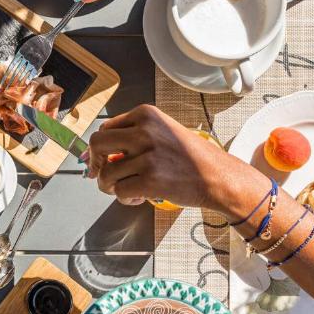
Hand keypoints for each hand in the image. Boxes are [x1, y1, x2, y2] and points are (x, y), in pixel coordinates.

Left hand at [85, 105, 268, 212]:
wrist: (218, 176)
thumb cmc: (190, 156)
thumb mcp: (162, 131)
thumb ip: (133, 135)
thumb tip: (97, 152)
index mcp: (146, 114)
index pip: (105, 128)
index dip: (99, 148)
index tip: (100, 160)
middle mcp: (144, 131)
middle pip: (97, 145)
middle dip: (95, 163)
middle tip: (101, 175)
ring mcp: (147, 156)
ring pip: (106, 173)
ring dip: (111, 186)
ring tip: (127, 189)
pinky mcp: (150, 180)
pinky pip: (119, 191)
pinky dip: (125, 198)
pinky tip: (139, 197)